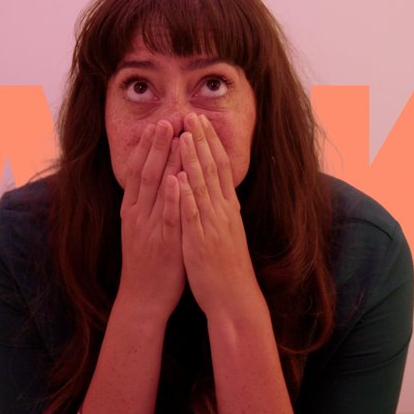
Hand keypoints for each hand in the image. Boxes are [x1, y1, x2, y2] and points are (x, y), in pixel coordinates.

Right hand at [118, 120, 184, 321]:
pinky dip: (171, 195)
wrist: (142, 298)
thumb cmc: (146, 264)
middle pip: (146, 172)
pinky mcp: (164, 242)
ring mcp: (150, 227)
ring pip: (156, 188)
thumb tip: (155, 181)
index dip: (147, 147)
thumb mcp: (139, 230)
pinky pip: (167, 215)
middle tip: (167, 118)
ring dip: (165, 160)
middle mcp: (138, 215)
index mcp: (132, 210)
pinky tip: (176, 177)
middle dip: (157, 144)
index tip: (158, 124)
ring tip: (174, 135)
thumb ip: (145, 206)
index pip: (138, 171)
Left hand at [176, 113, 263, 317]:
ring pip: (203, 188)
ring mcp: (212, 226)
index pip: (220, 167)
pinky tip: (179, 180)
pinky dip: (187, 197)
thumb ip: (222, 208)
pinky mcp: (201, 243)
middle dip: (201, 141)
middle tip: (192, 115)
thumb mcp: (227, 231)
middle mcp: (222, 212)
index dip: (210, 142)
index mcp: (227, 208)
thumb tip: (219, 188)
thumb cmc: (227, 266)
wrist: (234, 298)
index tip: (200, 120)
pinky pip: (194, 217)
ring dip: (193, 161)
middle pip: (213, 169)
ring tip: (184, 137)